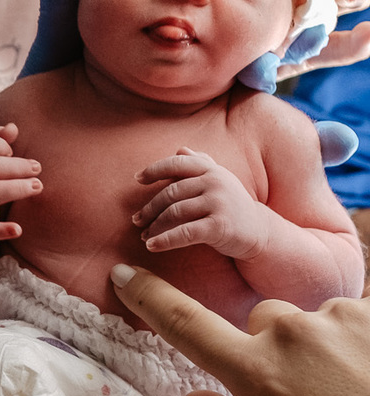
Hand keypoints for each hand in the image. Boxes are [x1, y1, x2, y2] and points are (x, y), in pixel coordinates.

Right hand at [111, 262, 369, 395]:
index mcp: (255, 372)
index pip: (186, 325)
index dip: (150, 298)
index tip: (124, 274)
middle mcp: (291, 332)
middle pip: (261, 323)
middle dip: (271, 351)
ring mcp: (339, 317)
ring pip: (312, 323)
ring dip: (323, 351)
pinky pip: (354, 321)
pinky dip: (360, 348)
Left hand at [133, 146, 269, 257]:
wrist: (259, 231)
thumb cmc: (233, 205)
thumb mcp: (219, 181)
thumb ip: (201, 164)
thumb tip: (180, 149)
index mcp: (211, 170)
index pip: (177, 164)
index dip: (154, 170)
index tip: (137, 179)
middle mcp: (215, 182)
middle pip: (171, 193)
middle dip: (150, 208)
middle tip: (136, 220)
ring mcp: (218, 203)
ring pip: (174, 213)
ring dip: (154, 226)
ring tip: (144, 236)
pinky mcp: (219, 226)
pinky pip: (184, 233)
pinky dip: (164, 240)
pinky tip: (151, 246)